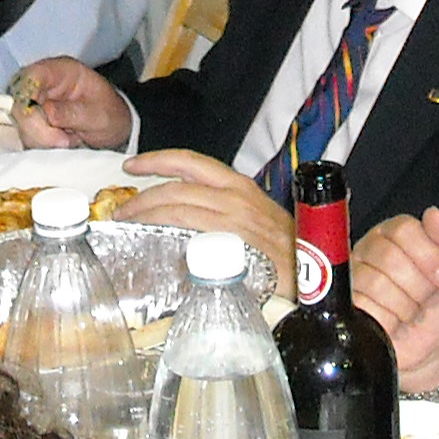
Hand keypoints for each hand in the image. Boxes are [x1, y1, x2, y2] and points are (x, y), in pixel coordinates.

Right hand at [10, 57, 133, 149]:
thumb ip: (74, 113)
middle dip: (37, 127)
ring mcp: (36, 102)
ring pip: (20, 122)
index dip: (28, 95)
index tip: (45, 118)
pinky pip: (25, 134)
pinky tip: (62, 142)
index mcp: (62, 71)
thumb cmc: (110, 115)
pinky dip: (42, 144)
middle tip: (64, 140)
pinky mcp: (33, 120)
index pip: (32, 75)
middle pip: (19, 102)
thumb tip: (47, 113)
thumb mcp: (99, 115)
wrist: (114, 129)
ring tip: (69, 140)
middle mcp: (43, 84)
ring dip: (41, 139)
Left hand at [120, 152, 294, 290]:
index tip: (131, 166)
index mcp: (240, 187)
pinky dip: (166, 234)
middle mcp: (236, 197)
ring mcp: (235, 220)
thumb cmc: (287, 253)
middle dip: (141, 198)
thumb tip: (185, 221)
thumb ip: (224, 215)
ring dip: (145, 216)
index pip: (191, 163)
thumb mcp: (256, 221)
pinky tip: (151, 244)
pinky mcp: (234, 243)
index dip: (157, 160)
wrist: (318, 278)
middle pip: (176, 187)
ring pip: (177, 208)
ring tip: (127, 226)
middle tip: (120, 212)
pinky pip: (190, 233)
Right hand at [355, 209, 438, 390]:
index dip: (429, 256)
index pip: (404, 229)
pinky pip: (366, 309)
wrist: (431, 341)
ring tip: (410, 312)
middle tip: (426, 299)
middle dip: (419, 287)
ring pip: (377, 285)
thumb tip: (433, 214)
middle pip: (390, 258)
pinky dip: (391, 322)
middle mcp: (368, 249)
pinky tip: (395, 323)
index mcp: (393, 232)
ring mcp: (352, 277)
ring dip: (406, 307)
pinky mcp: (345, 306)